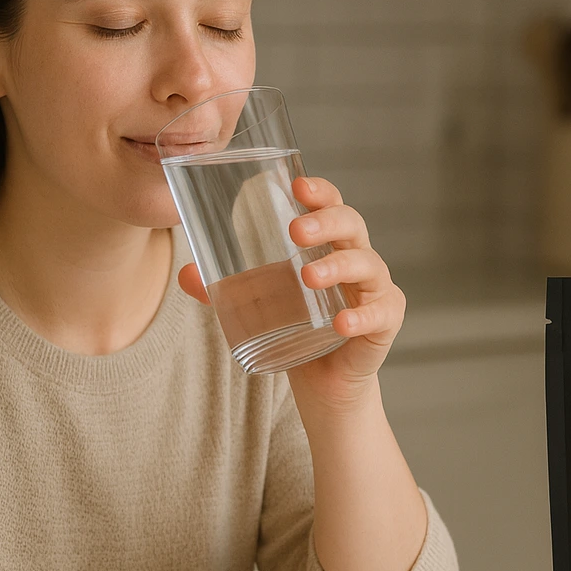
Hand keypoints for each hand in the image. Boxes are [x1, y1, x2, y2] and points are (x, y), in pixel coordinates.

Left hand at [178, 175, 404, 410]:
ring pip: (367, 264)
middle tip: (296, 232)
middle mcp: (357, 258)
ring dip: (337, 266)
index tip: (298, 187)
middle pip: (352, 225)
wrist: (325, 383)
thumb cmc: (297, 327)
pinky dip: (362, 316)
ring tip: (308, 277)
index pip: (331, 205)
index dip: (320, 192)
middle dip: (326, 223)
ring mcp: (375, 288)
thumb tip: (185, 274)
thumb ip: (225, 289)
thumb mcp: (257, 304)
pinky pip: (381, 312)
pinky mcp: (386, 321)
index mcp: (330, 244)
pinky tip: (341, 323)